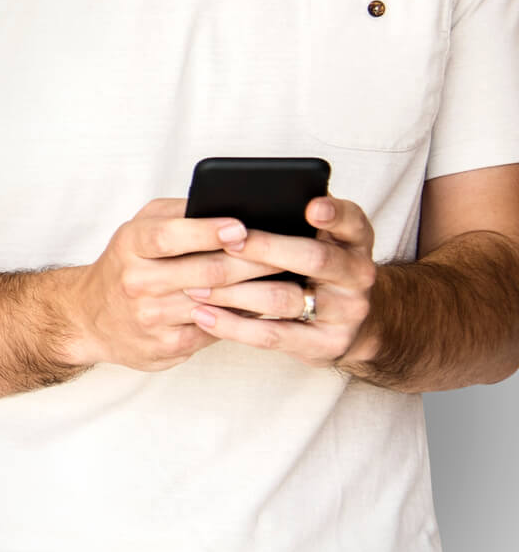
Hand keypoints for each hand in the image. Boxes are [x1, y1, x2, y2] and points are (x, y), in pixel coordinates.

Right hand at [63, 198, 280, 371]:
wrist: (89, 317)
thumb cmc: (127, 263)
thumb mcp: (141, 228)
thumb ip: (180, 213)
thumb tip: (233, 204)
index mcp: (131, 245)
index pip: (170, 236)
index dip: (208, 231)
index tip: (241, 226)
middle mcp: (137, 283)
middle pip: (207, 272)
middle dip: (254, 261)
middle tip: (289, 251)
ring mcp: (151, 318)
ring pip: (218, 303)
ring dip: (259, 291)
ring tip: (290, 278)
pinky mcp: (166, 346)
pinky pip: (217, 329)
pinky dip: (244, 316)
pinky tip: (265, 305)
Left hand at [188, 196, 378, 366]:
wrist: (352, 323)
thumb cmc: (317, 272)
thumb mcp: (320, 241)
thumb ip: (292, 224)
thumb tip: (234, 211)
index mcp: (355, 240)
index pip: (351, 220)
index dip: (333, 213)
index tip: (311, 207)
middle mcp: (357, 274)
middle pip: (314, 259)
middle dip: (266, 250)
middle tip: (227, 244)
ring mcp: (346, 311)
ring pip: (284, 299)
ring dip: (234, 292)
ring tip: (194, 286)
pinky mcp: (326, 343)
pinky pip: (272, 335)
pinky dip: (232, 325)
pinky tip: (203, 315)